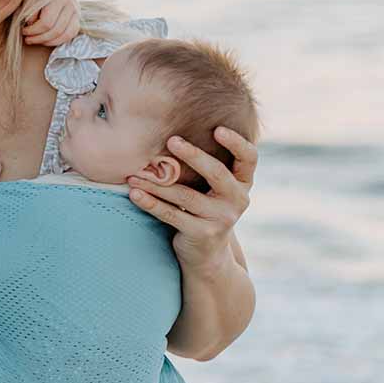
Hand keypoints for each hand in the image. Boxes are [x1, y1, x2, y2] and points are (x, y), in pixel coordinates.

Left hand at [22, 0, 80, 46]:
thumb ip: (29, 10)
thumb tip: (31, 24)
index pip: (47, 22)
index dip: (33, 30)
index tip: (23, 30)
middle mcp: (69, 2)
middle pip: (56, 30)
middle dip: (39, 38)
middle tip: (28, 38)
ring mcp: (76, 9)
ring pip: (66, 34)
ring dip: (49, 41)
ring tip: (36, 40)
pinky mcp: (77, 15)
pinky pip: (72, 33)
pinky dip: (59, 40)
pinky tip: (47, 40)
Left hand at [126, 128, 256, 271]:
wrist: (206, 254)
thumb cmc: (203, 208)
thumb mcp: (212, 188)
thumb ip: (204, 166)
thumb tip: (170, 131)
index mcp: (243, 183)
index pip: (249, 158)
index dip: (237, 142)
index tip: (217, 128)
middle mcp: (238, 200)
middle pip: (217, 173)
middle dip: (194, 155)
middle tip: (172, 140)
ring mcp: (222, 219)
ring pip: (186, 196)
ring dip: (157, 183)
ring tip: (135, 172)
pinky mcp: (203, 233)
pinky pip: (172, 215)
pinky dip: (150, 203)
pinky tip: (134, 193)